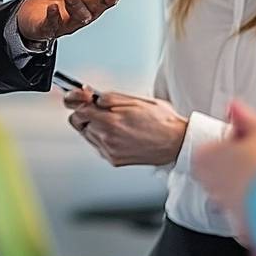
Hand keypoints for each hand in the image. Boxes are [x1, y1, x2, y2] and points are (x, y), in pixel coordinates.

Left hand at [65, 90, 187, 166]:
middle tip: (98, 108)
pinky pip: (97, 145)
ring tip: (114, 121)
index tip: (82, 98)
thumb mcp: (134, 99)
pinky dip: (102, 137)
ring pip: (87, 134)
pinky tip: (117, 132)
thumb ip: (108, 97)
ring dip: (94, 125)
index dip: (78, 101)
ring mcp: (109, 151)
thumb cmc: (162, 121)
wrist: (177, 144)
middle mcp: (107, 139)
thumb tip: (91, 96)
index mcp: (110, 122)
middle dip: (85, 113)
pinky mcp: (114, 160)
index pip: (77, 111)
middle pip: (78, 123)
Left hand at [192, 101, 255, 231]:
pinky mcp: (244, 230)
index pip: (220, 143)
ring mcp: (226, 209)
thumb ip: (244, 115)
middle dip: (247, 163)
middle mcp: (209, 186)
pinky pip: (255, 213)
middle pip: (228, 168)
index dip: (243, 140)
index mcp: (203, 159)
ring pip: (241, 192)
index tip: (255, 140)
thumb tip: (234, 107)